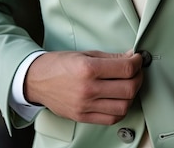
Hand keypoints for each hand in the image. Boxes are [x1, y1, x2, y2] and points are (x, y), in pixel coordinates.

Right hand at [25, 50, 143, 124]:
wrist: (35, 80)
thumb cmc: (59, 65)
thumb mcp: (86, 54)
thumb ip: (112, 57)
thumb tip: (132, 58)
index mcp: (88, 69)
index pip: (126, 69)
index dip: (138, 63)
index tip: (138, 59)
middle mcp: (87, 89)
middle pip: (129, 88)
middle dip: (138, 77)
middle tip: (135, 71)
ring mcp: (85, 105)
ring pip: (124, 106)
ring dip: (131, 95)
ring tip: (127, 85)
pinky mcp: (82, 117)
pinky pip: (111, 119)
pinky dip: (121, 110)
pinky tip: (119, 100)